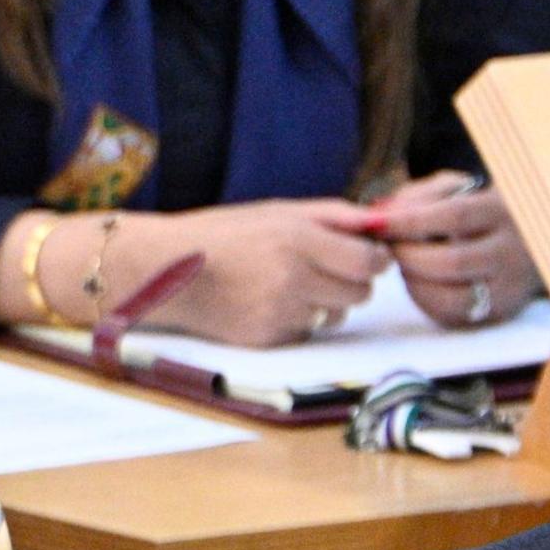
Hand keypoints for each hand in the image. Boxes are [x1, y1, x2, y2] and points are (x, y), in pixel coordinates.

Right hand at [151, 199, 388, 346]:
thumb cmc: (227, 234)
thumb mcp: (278, 211)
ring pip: (336, 315)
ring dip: (327, 302)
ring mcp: (280, 311)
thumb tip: (380, 223)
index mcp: (297, 238)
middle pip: (360, 293)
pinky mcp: (268, 338)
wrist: (170, 270)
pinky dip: (300, 319)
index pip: (368, 261)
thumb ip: (333, 215)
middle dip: (354, 282)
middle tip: (330, 269)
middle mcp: (292, 277)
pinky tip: (270, 302)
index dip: (376, 260)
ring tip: (292, 284)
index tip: (369, 256)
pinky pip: (307, 331)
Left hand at [367, 173, 536, 327]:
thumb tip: (377, 215)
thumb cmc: (477, 211)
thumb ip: (418, 197)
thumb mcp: (457, 191)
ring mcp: (507, 288)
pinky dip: (425, 300)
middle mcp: (510, 252)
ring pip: (451, 297)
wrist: (528, 242)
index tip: (374, 223)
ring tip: (402, 264)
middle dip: (407, 256)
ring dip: (413, 283)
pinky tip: (418, 281)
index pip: (454, 216)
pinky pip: (452, 315)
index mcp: (502, 211)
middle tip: (386, 248)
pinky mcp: (497, 314)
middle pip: (451, 261)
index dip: (409, 221)